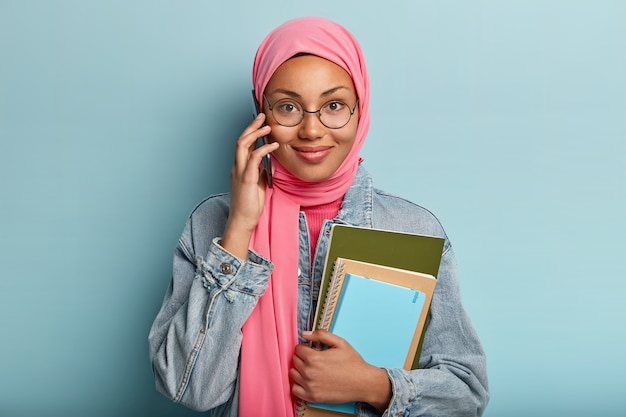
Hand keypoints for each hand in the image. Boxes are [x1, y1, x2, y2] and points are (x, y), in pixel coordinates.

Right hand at [221, 113, 278, 258]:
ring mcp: (239, 172)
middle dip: (251, 126)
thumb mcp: (259, 185)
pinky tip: (273, 146)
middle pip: (241, 140)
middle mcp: (237, 167)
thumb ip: (261, 172)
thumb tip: (270, 163)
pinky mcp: (246, 178)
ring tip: (267, 126)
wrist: (243, 220)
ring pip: (243, 145)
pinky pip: (254, 158)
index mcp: (239, 168)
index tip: (261, 123)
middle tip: (262, 116)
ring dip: (255, 133)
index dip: (251, 132)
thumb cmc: (250, 205)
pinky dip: (264, 149)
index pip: (243, 145)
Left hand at [290, 330, 391, 411]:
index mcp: (314, 358)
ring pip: (293, 374)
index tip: (311, 350)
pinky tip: (307, 381)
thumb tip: (305, 334)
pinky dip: (299, 384)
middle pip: (295, 360)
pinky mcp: (312, 397)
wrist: (362, 383)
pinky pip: (295, 390)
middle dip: (302, 357)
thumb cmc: (353, 363)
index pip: (298, 349)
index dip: (305, 347)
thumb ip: (321, 335)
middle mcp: (309, 373)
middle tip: (313, 359)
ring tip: (311, 369)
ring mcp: (310, 386)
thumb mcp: (340, 343)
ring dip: (299, 370)